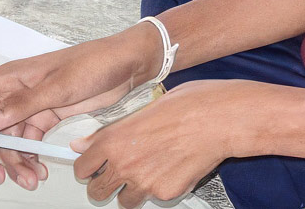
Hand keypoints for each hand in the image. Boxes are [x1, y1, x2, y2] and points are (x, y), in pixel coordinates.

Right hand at [0, 25, 162, 188]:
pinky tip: (39, 171)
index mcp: (11, 76)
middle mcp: (15, 92)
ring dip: (14, 161)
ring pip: (9, 140)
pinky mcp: (46, 118)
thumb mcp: (59, 84)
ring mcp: (30, 107)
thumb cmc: (94, 63)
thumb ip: (23, 104)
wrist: (126, 65)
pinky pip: (29, 142)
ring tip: (31, 180)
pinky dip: (30, 158)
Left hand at [72, 79, 241, 206]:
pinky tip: (173, 168)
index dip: (89, 165)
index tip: (94, 165)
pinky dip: (160, 187)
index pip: (83, 166)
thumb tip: (88, 142)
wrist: (221, 119)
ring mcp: (145, 182)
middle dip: (105, 184)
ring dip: (131, 190)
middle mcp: (125, 164)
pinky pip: (155, 197)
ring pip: (124, 201)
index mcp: (115, 139)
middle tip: (117, 174)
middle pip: (97, 191)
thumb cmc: (191, 104)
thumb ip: (112, 130)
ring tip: (148, 172)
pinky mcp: (165, 193)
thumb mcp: (145, 107)